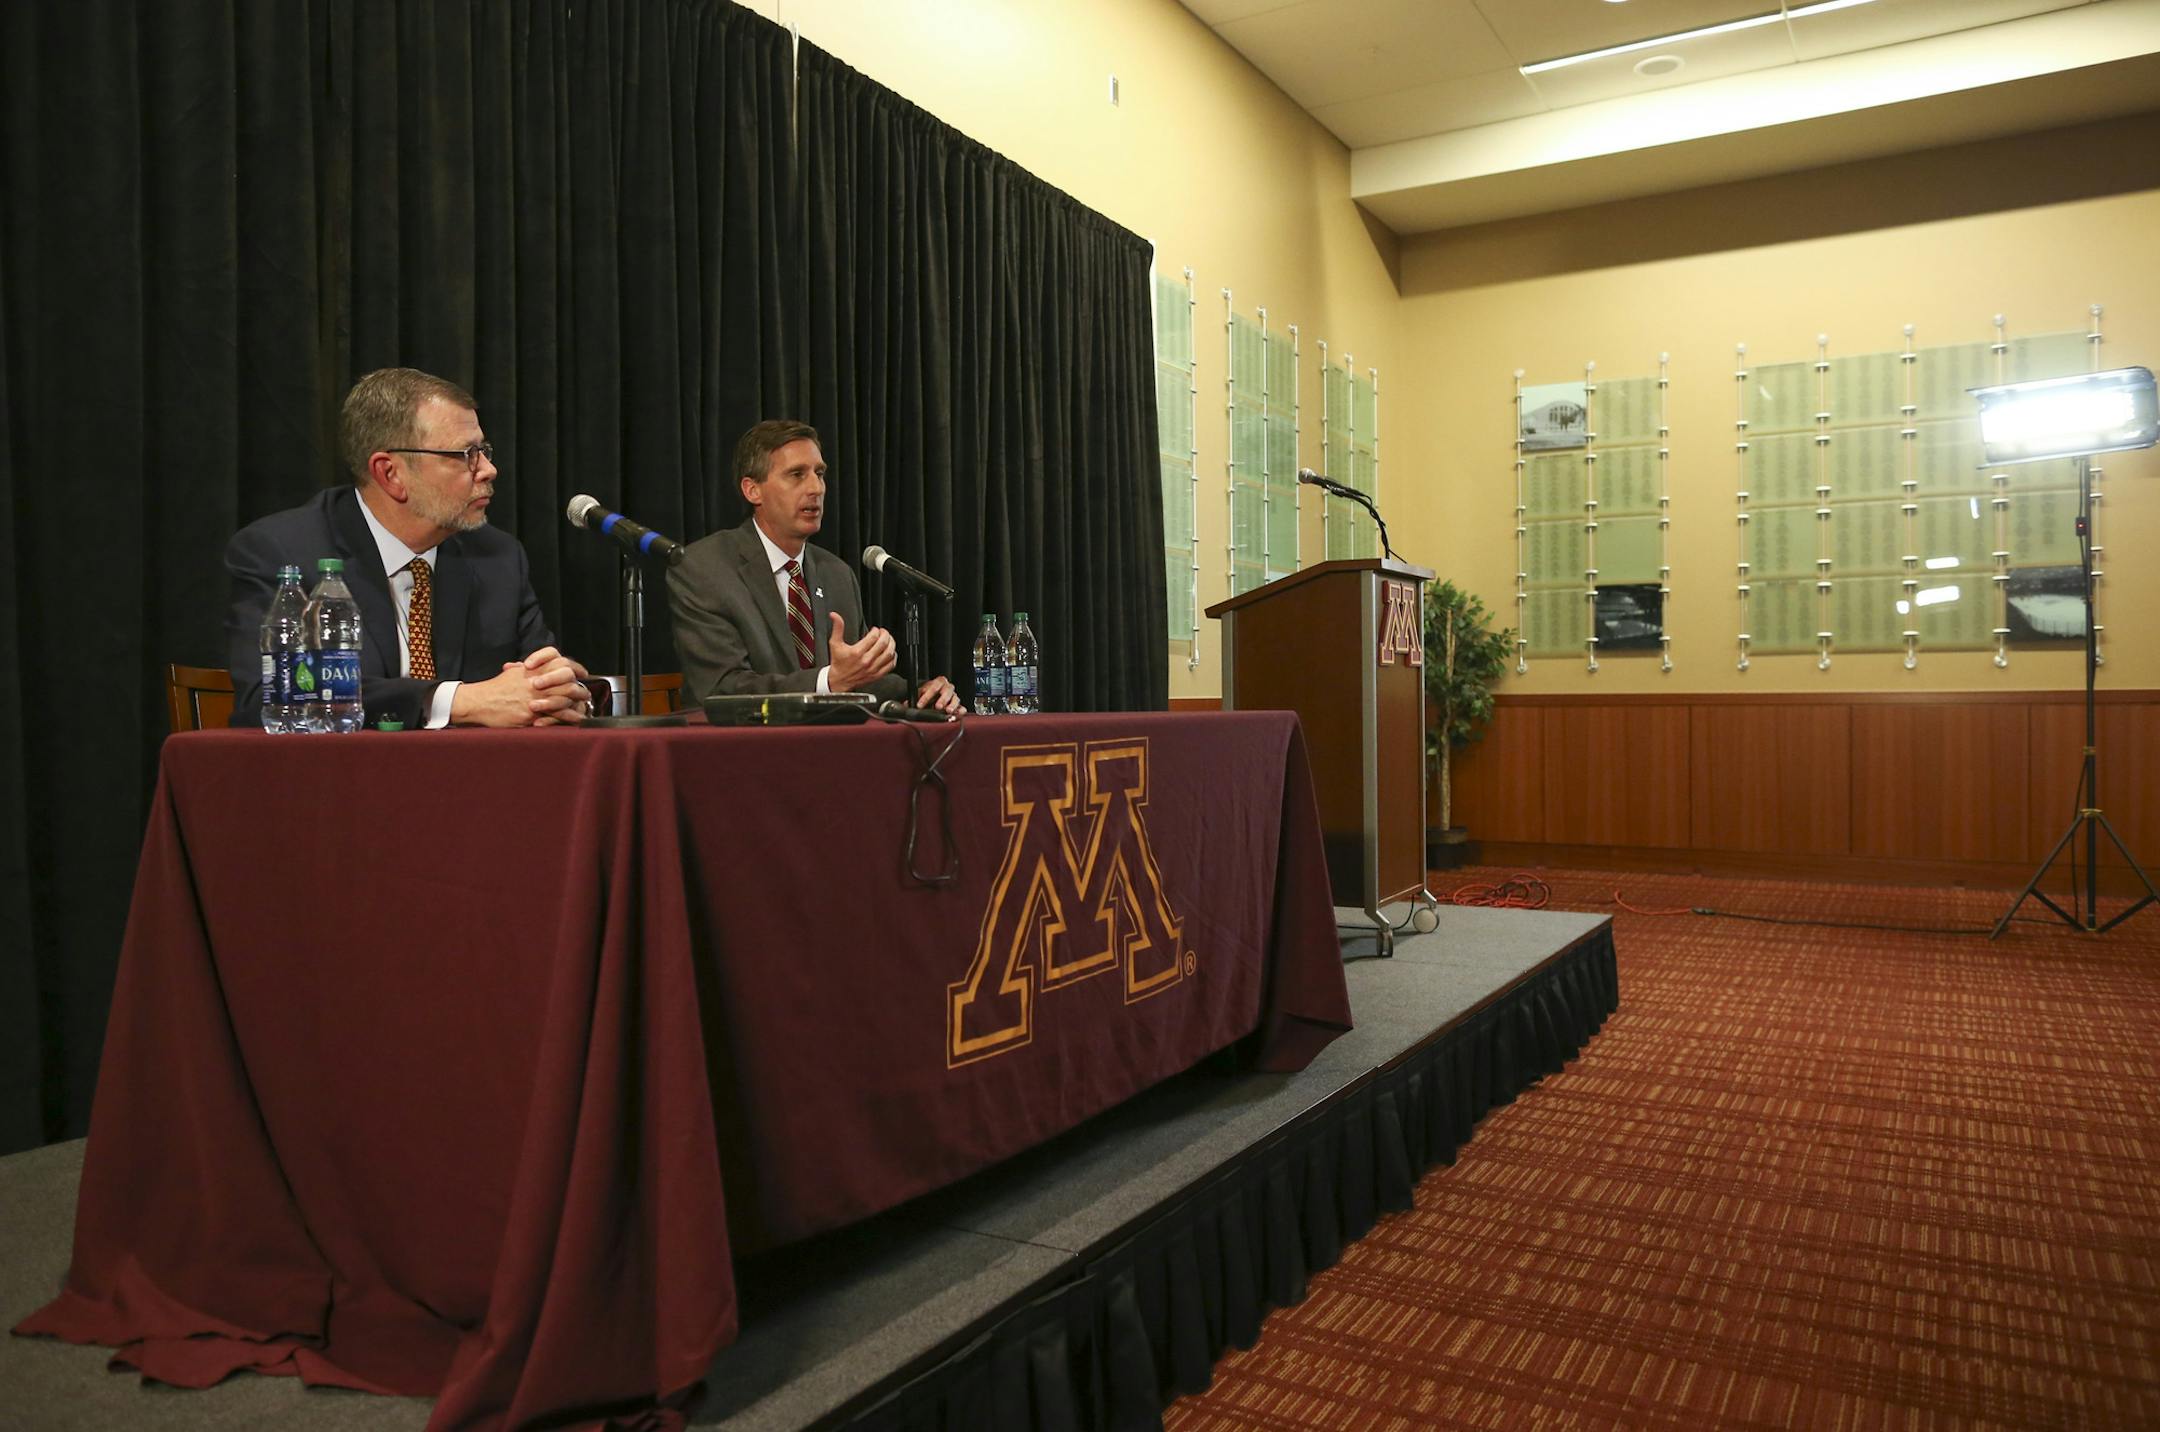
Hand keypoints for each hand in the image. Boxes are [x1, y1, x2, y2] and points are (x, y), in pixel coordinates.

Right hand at [448, 647, 588, 727]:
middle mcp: (535, 681)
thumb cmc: (494, 689)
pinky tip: (576, 718)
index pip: (560, 661)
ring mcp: (534, 697)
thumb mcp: (513, 674)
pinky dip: (568, 716)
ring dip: (577, 702)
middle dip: (579, 687)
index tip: (582, 672)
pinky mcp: (531, 714)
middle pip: (566, 679)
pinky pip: (555, 715)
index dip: (574, 667)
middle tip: (585, 693)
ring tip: (584, 706)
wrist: (477, 702)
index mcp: (532, 670)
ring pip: (564, 696)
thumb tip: (541, 667)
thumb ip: (529, 670)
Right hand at [826, 612, 895, 692]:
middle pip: (883, 644)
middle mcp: (866, 660)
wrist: (839, 681)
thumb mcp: (835, 643)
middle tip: (883, 632)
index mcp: (857, 652)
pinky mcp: (877, 675)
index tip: (875, 629)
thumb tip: (834, 615)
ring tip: (889, 640)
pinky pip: (890, 665)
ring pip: (889, 654)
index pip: (873, 637)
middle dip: (885, 635)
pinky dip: (893, 657)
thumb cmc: (838, 662)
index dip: (876, 630)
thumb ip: (837, 628)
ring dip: (891, 644)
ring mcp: (873, 668)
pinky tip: (891, 652)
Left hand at [915, 675, 963, 716]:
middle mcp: (948, 688)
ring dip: (952, 705)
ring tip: (948, 711)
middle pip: (947, 692)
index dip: (927, 695)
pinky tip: (957, 714)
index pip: (934, 686)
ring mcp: (954, 697)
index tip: (920, 705)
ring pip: (955, 699)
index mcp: (939, 682)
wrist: (934, 695)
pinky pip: (961, 708)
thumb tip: (906, 704)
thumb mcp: (921, 692)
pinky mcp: (958, 706)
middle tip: (937, 707)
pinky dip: (960, 711)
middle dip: (942, 699)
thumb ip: (915, 697)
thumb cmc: (928, 693)